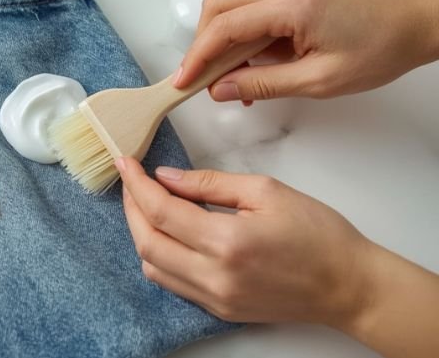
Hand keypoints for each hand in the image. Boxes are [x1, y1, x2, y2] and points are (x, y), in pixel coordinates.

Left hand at [116, 157, 438, 357]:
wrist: (348, 285)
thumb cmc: (318, 235)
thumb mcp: (265, 191)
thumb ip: (209, 183)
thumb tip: (167, 177)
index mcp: (228, 243)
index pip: (161, 212)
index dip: (136, 185)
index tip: (126, 164)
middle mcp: (215, 277)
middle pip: (147, 243)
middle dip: (132, 208)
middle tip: (132, 181)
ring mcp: (215, 299)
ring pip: (153, 268)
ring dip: (143, 234)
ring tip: (149, 205)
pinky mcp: (219, 310)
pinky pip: (173, 283)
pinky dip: (161, 256)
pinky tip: (169, 233)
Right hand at [174, 0, 438, 100]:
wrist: (412, 21)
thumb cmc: (379, 47)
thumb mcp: (319, 80)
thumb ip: (264, 84)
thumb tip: (222, 90)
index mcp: (291, 6)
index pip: (224, 27)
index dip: (197, 57)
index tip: (183, 82)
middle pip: (217, 10)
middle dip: (200, 47)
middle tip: (197, 82)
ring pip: (229, 10)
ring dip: (219, 44)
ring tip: (226, 81)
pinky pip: (249, 13)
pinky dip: (238, 39)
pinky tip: (247, 69)